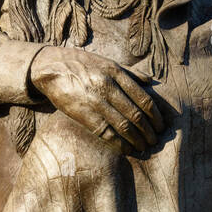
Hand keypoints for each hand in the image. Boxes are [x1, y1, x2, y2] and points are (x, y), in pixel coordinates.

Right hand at [29, 46, 164, 151]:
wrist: (51, 68)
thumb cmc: (82, 64)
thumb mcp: (107, 62)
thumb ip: (130, 72)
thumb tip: (151, 81)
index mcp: (116, 73)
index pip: (144, 98)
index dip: (156, 115)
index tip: (161, 125)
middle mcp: (108, 86)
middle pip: (136, 115)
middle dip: (149, 131)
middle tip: (155, 140)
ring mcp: (96, 101)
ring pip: (124, 126)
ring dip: (137, 140)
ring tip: (144, 147)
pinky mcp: (84, 114)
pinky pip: (106, 133)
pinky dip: (119, 144)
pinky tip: (127, 149)